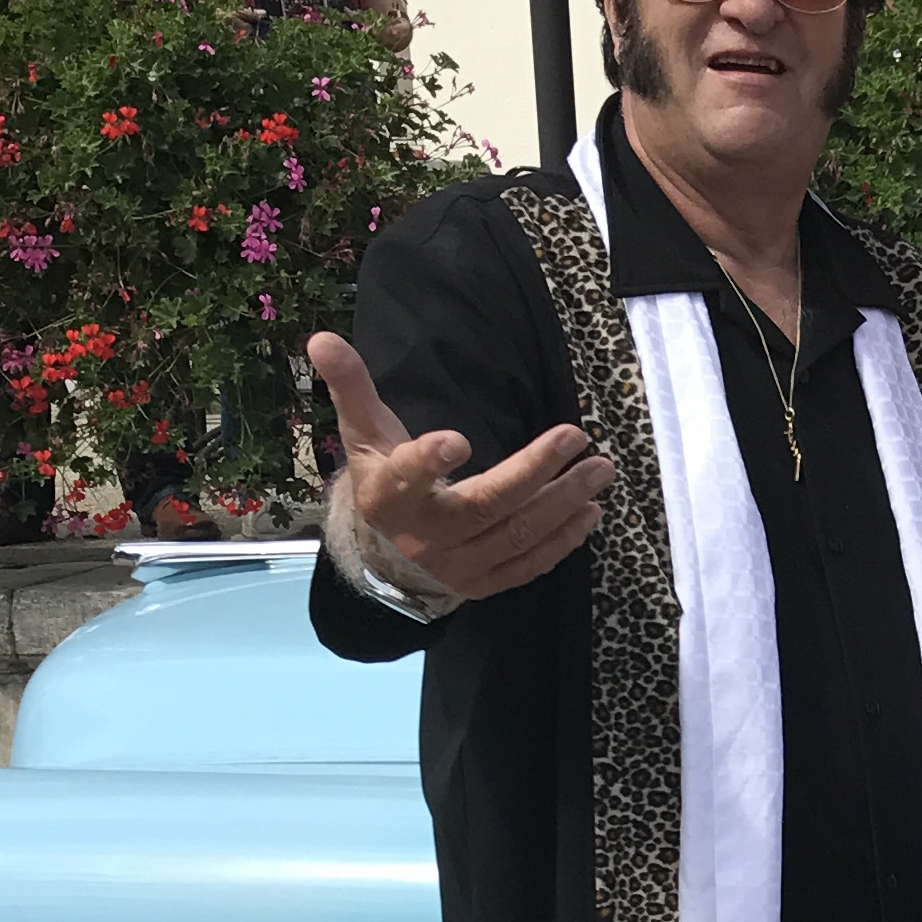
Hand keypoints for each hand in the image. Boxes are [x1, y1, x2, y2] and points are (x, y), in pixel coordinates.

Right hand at [308, 331, 614, 603]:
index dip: (428, 461)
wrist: (390, 556)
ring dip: (563, 503)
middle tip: (576, 436)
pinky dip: (562, 541)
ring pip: (516, 535)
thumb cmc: (385, 480)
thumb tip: (322, 338)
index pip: (406, 477)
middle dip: (533, 472)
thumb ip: (351, 387)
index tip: (458, 440)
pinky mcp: (486, 584)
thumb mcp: (364, 434)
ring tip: (599, 470)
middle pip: (484, 505)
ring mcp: (459, 565)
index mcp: (389, 496)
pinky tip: (590, 511)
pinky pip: (529, 565)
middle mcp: (425, 535)